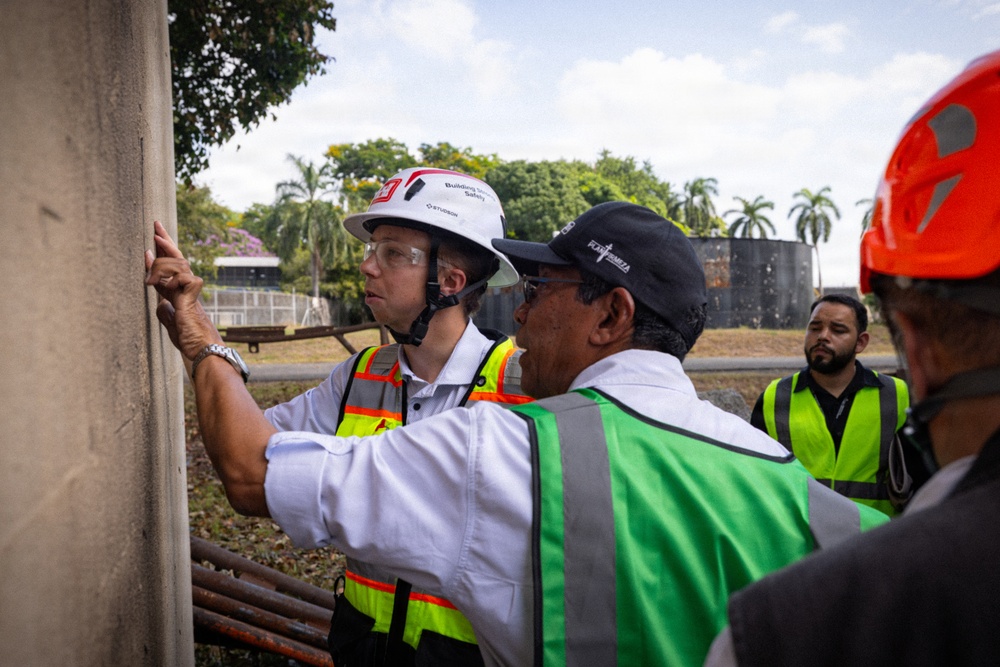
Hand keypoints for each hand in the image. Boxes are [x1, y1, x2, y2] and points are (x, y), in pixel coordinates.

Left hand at [144, 220, 221, 358]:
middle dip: (166, 242)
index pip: (170, 270)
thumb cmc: (191, 342)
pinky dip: (169, 277)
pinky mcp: (193, 296)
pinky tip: (157, 284)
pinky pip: (184, 277)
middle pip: (177, 259)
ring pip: (179, 264)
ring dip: (160, 263)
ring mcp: (191, 291)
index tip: (150, 247)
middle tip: (155, 225)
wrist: (205, 351)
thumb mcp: (171, 325)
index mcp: (179, 294)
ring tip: (148, 265)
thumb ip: (166, 313)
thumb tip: (160, 303)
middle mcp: (186, 289)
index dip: (160, 257)